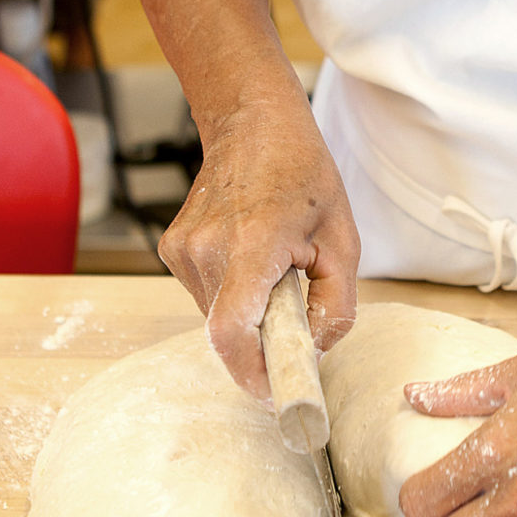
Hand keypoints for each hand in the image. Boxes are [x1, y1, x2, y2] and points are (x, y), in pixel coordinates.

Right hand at [157, 85, 360, 397]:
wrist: (252, 122)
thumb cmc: (303, 174)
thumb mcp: (343, 240)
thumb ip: (336, 305)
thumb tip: (315, 353)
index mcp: (253, 243)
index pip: (232, 332)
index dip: (252, 375)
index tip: (278, 394)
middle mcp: (207, 248)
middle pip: (229, 332)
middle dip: (264, 342)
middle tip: (296, 323)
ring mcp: (183, 249)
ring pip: (217, 317)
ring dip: (250, 314)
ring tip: (276, 273)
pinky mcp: (172, 250)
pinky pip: (207, 296)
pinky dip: (234, 294)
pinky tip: (253, 259)